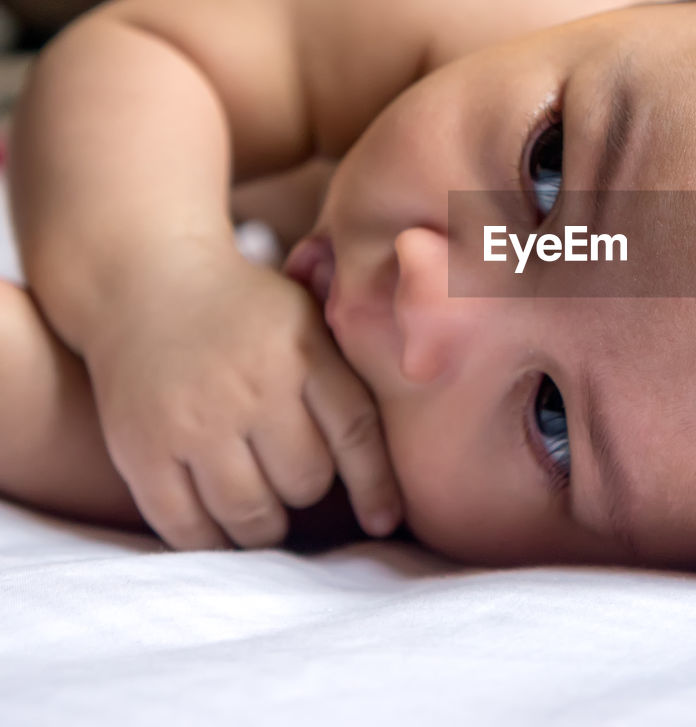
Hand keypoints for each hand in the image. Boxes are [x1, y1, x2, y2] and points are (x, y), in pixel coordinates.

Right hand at [83, 240, 401, 549]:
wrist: (146, 283)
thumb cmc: (247, 310)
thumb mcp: (308, 314)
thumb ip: (351, 364)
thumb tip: (423, 401)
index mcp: (302, 352)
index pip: (355, 433)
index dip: (376, 486)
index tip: (385, 521)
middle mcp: (252, 388)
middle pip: (305, 483)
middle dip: (307, 491)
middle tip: (295, 480)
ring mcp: (194, 422)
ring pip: (251, 514)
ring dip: (264, 526)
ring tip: (264, 512)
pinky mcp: (143, 450)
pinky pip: (186, 526)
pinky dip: (209, 540)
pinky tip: (219, 529)